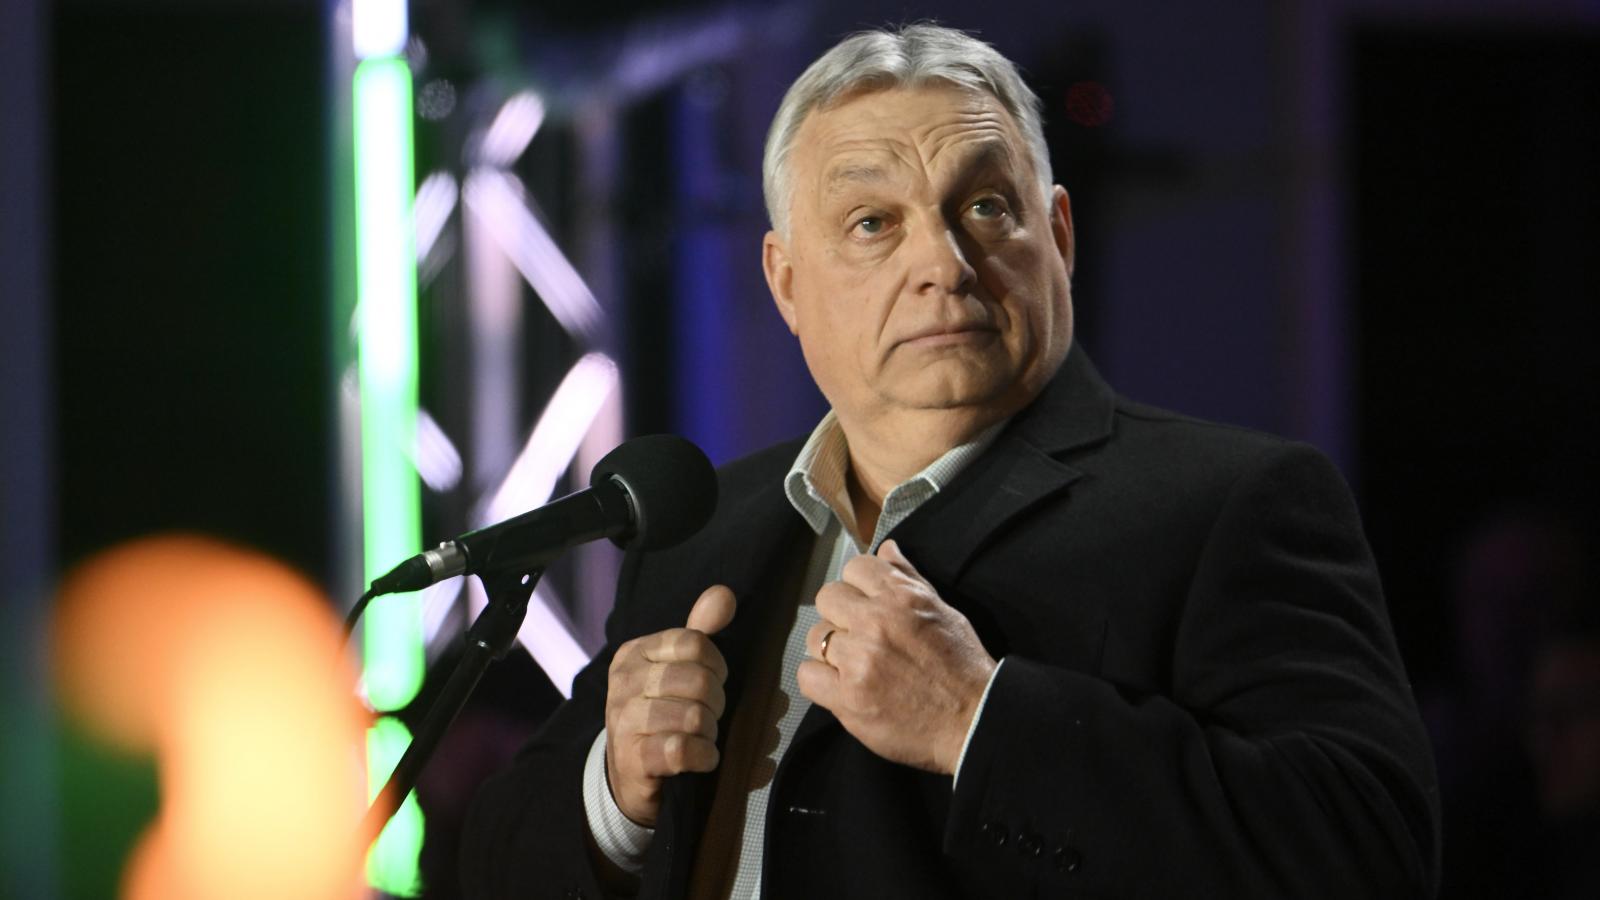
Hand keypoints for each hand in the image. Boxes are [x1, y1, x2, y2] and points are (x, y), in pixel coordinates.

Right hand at [604, 585, 734, 825]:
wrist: (629, 775)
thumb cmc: (661, 715)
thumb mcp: (678, 669)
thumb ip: (700, 631)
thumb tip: (724, 594)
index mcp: (635, 653)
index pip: (694, 643)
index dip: (717, 666)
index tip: (715, 683)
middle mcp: (624, 681)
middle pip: (699, 680)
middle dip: (717, 703)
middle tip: (712, 716)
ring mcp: (624, 720)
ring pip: (694, 716)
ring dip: (710, 732)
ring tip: (704, 738)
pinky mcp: (633, 759)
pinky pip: (683, 749)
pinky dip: (704, 756)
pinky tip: (703, 758)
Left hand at [797, 540, 996, 774]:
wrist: (973, 719)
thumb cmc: (962, 665)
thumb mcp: (943, 610)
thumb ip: (909, 577)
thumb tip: (886, 547)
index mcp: (901, 596)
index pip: (855, 567)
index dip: (858, 586)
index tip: (867, 604)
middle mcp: (875, 622)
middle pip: (827, 598)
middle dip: (840, 615)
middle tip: (858, 636)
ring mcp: (859, 660)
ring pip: (814, 637)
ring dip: (830, 649)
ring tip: (852, 665)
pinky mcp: (847, 697)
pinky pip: (806, 676)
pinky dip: (819, 681)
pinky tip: (840, 686)